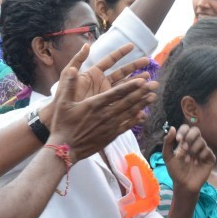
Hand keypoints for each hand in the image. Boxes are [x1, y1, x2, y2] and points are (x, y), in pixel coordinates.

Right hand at [48, 44, 157, 160]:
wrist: (65, 149)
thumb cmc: (62, 124)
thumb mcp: (62, 102)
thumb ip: (68, 83)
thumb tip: (72, 68)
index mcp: (95, 104)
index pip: (116, 93)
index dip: (131, 86)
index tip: (142, 80)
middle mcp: (105, 115)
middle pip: (128, 101)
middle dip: (142, 92)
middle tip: (155, 84)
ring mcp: (109, 126)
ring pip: (130, 113)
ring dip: (143, 104)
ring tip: (154, 96)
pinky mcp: (110, 135)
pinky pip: (126, 126)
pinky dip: (136, 120)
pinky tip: (144, 115)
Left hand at [162, 125, 214, 193]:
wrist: (183, 184)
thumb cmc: (176, 171)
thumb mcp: (168, 157)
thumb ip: (168, 143)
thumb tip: (172, 128)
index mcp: (185, 142)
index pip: (186, 128)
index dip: (183, 131)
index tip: (178, 140)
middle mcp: (195, 144)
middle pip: (196, 130)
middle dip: (190, 137)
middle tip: (184, 147)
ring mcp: (203, 151)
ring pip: (201, 141)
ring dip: (193, 149)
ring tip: (188, 160)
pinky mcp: (210, 158)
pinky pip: (208, 151)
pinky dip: (201, 155)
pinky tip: (196, 163)